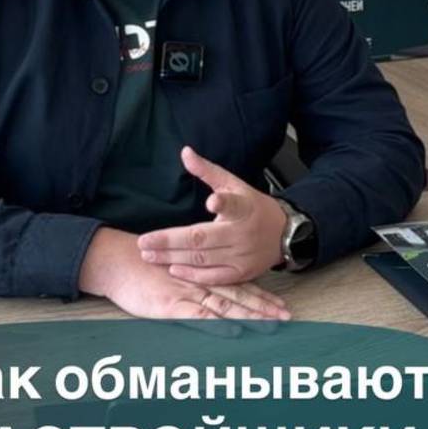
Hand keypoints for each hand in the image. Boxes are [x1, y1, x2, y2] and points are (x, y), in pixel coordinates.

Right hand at [78, 224, 288, 321]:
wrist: (119, 262)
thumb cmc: (145, 269)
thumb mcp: (175, 274)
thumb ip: (195, 285)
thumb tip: (214, 301)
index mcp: (203, 275)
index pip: (239, 285)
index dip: (262, 296)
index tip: (281, 306)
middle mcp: (201, 283)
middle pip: (240, 296)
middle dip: (265, 308)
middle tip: (287, 318)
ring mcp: (188, 295)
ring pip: (226, 307)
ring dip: (250, 317)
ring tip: (272, 326)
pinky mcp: (172, 307)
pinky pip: (199, 317)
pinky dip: (218, 325)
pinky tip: (235, 331)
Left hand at [137, 146, 287, 287]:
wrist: (284, 234)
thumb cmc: (253, 207)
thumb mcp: (234, 184)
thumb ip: (208, 171)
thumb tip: (185, 152)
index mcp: (244, 207)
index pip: (233, 204)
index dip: (223, 203)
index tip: (212, 201)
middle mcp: (243, 233)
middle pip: (202, 238)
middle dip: (170, 241)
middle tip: (143, 242)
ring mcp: (242, 255)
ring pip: (203, 259)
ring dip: (173, 257)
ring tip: (148, 255)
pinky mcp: (242, 273)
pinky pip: (214, 276)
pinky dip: (193, 274)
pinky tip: (172, 269)